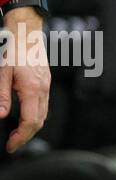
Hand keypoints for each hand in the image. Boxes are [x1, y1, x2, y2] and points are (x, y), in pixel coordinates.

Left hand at [0, 8, 49, 152]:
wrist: (27, 33)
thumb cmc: (13, 50)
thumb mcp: (2, 73)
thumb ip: (2, 96)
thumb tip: (2, 116)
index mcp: (33, 88)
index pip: (31, 121)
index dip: (21, 137)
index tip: (10, 146)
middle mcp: (43, 89)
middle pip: (40, 121)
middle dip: (27, 136)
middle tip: (12, 144)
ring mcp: (46, 85)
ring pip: (44, 114)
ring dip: (31, 127)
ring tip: (17, 134)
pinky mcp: (45, 82)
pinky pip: (44, 105)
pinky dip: (35, 116)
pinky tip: (24, 117)